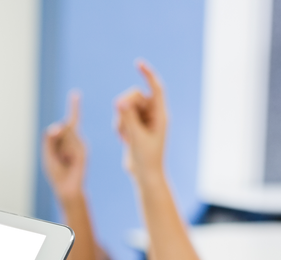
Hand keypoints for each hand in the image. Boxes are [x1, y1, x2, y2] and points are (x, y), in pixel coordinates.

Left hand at [42, 91, 87, 203]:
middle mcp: (75, 139)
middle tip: (58, 155)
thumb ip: (49, 138)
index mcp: (65, 138)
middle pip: (62, 126)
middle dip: (55, 138)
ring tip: (64, 160)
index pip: (70, 120)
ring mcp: (80, 143)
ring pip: (66, 134)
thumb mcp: (47, 153)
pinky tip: (68, 161)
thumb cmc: (56, 171)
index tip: (76, 94)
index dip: (74, 106)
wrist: (66, 187)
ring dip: (60, 148)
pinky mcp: (83, 149)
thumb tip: (58, 126)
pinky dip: (66, 153)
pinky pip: (70, 144)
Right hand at [114, 60, 167, 181]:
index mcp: (160, 115)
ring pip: (126, 106)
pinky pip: (121, 116)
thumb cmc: (146, 159)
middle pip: (135, 96)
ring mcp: (143, 119)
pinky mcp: (134, 125)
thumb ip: (128, 118)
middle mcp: (153, 114)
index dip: (148, 74)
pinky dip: (119, 126)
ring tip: (124, 136)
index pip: (155, 89)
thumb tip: (119, 100)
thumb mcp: (136, 138)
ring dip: (121, 119)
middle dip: (125, 107)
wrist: (145, 175)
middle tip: (122, 121)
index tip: (138, 63)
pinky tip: (123, 139)